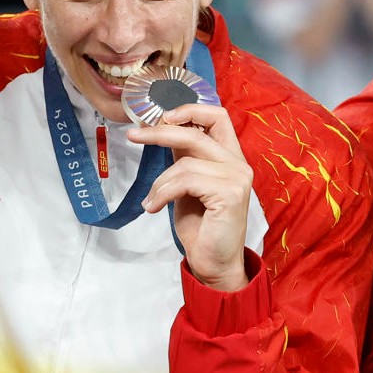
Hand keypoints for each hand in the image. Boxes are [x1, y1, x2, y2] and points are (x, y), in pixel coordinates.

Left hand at [132, 103, 253, 290]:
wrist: (214, 263)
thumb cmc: (201, 226)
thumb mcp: (188, 185)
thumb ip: (185, 158)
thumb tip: (165, 129)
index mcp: (230, 157)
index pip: (217, 116)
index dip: (189, 109)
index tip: (161, 117)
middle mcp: (238, 164)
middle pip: (196, 131)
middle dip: (160, 132)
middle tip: (133, 136)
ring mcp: (237, 178)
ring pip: (185, 161)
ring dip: (159, 182)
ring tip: (151, 201)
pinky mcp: (229, 194)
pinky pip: (185, 180)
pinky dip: (163, 193)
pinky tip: (154, 207)